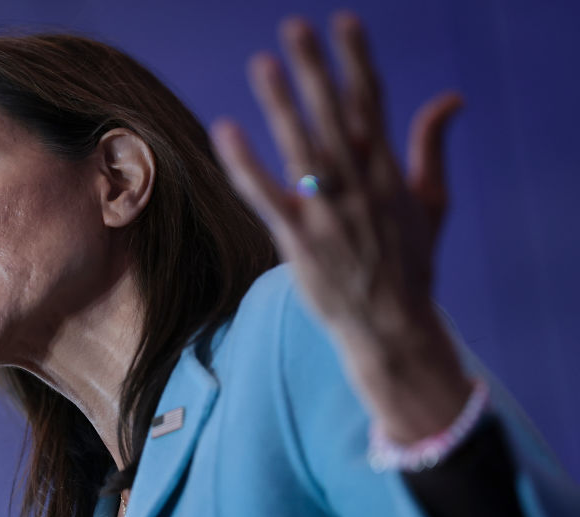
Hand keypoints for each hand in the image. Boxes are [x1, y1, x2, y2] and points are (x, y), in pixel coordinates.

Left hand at [211, 12, 471, 441]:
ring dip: (282, 105)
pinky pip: (267, 196)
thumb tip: (450, 98)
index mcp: (388, 173)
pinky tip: (225, 131)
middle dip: (316, 69)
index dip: (357, 60)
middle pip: (334, 117)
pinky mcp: (300, 242)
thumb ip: (432, 147)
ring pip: (302, 149)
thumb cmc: (409, 266)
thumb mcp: (432, 203)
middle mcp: (360, 187)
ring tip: (262, 64)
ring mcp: (329, 214)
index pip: (371, 104)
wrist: (392, 327)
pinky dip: (246, 165)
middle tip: (294, 27)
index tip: (344, 21)